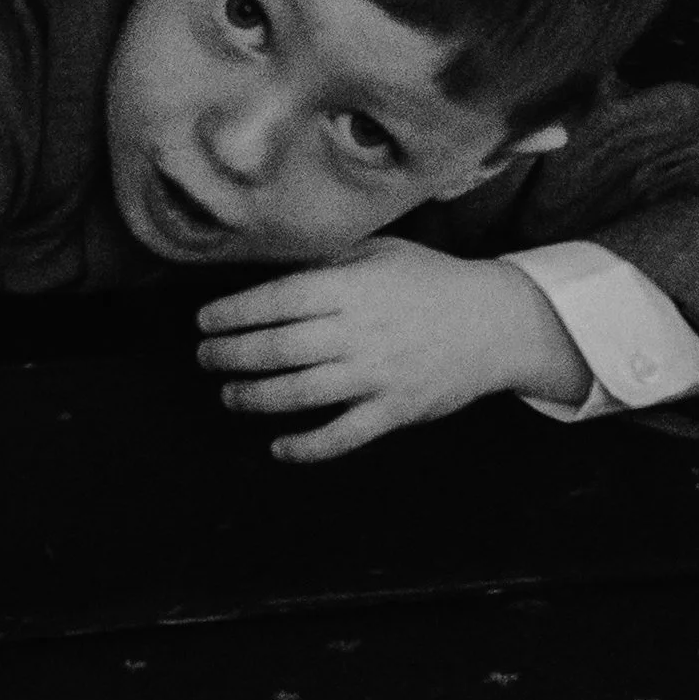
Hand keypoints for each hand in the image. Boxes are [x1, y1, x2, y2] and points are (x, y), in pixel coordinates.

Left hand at [195, 238, 590, 460]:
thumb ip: (328, 258)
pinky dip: (308, 447)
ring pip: (301, 393)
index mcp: (351, 286)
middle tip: (204, 357)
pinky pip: (343, 436)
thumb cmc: (429, 279)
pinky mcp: (395, 411)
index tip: (204, 320)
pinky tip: (279, 448)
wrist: (495, 322)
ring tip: (228, 395)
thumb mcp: (379, 250)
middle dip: (231, 354)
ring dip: (255, 398)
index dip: (233, 312)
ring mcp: (377, 375)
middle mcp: (358, 332)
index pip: (277, 300)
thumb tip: (269, 263)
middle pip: (279, 347)